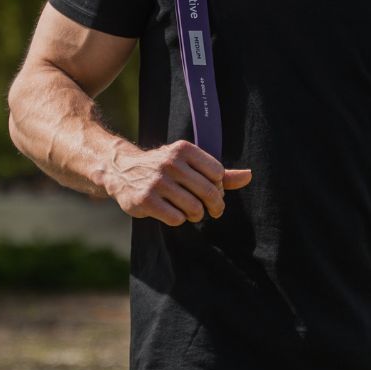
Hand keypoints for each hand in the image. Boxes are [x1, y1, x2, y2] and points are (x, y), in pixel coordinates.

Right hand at [104, 139, 251, 226]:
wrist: (121, 170)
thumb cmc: (164, 168)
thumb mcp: (190, 164)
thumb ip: (220, 172)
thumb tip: (249, 176)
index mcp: (184, 150)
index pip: (217, 173)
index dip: (219, 187)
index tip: (213, 191)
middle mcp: (170, 163)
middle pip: (209, 192)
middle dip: (215, 206)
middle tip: (212, 210)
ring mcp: (157, 182)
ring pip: (194, 208)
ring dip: (197, 214)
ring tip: (192, 212)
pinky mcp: (146, 200)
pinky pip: (176, 218)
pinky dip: (179, 220)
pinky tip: (173, 213)